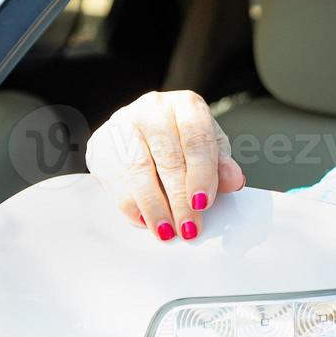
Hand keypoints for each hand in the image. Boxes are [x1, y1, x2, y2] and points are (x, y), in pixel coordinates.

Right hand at [85, 90, 245, 240]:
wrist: (142, 130)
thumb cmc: (181, 140)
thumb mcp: (208, 148)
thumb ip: (221, 165)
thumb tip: (233, 180)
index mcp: (186, 105)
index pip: (196, 138)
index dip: (201, 173)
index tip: (202, 203)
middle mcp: (153, 108)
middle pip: (167, 157)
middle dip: (178, 199)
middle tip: (187, 227)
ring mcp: (123, 123)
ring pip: (138, 170)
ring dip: (153, 206)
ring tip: (166, 231)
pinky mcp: (101, 142)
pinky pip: (114, 179)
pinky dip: (130, 204)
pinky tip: (143, 221)